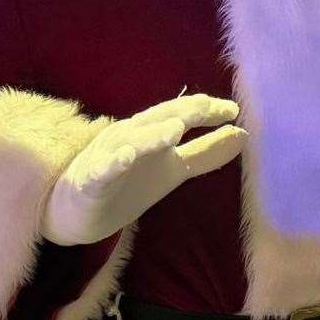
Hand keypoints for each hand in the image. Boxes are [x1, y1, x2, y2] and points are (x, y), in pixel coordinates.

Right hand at [41, 95, 246, 246]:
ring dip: (151, 134)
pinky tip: (126, 157)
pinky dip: (113, 162)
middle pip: (157, 120)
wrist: (77, 213)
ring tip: (175, 130)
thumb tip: (243, 135)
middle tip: (207, 106)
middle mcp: (130, 137)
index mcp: (151, 132)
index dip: (205, 111)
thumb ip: (205, 153)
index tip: (234, 110)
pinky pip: (102, 170)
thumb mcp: (173, 169)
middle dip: (182, 112)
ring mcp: (108, 157)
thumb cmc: (128, 184)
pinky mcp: (91, 180)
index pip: (180, 114)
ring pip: (130, 141)